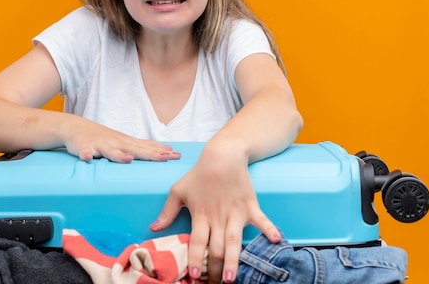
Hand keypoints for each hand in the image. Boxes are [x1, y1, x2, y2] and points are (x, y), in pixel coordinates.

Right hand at [63, 117, 180, 162]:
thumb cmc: (103, 138)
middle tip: (166, 158)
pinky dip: (86, 155)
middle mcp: (116, 143)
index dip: (162, 152)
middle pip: (135, 149)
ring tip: (128, 160)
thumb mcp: (125, 141)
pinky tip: (88, 158)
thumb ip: (144, 146)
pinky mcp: (84, 147)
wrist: (75, 127)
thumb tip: (167, 150)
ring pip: (110, 151)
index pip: (148, 148)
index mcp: (127, 143)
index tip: (178, 156)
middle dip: (150, 154)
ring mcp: (100, 144)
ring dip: (118, 155)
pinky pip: (85, 152)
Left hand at [150, 149, 279, 282]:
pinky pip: (261, 220)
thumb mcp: (178, 190)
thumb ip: (167, 212)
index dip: (195, 259)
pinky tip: (276, 241)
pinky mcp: (250, 206)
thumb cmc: (199, 174)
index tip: (194, 276)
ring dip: (234, 260)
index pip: (196, 242)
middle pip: (216, 248)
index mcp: (200, 215)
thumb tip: (153, 228)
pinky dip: (269, 229)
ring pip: (234, 241)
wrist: (222, 156)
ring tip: (233, 278)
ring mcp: (235, 213)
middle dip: (216, 269)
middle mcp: (217, 217)